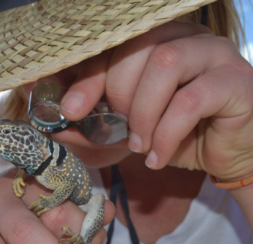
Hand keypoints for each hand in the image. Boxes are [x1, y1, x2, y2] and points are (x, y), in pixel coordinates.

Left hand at [59, 21, 252, 180]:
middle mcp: (186, 38)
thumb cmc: (176, 133)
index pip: (115, 47)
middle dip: (119, 96)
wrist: (226, 153)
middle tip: (121, 131)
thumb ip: (96, 124)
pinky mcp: (235, 81)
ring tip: (140, 145)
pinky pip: (191, 100)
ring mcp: (215, 53)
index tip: (70, 110)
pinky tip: (158, 157)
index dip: (89, 78)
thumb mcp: (129, 128)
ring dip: (143, 113)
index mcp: (157, 41)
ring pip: (165, 64)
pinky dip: (166, 134)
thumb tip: (57, 128)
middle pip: (139, 49)